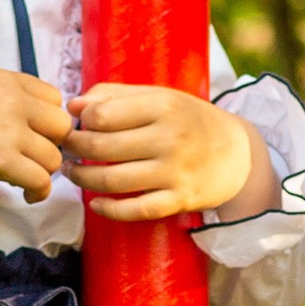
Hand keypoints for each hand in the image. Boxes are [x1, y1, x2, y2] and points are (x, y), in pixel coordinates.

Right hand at [0, 72, 71, 204]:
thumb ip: (4, 100)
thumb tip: (26, 126)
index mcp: (7, 81)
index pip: (54, 97)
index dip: (47, 120)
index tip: (33, 134)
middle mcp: (14, 101)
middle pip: (61, 126)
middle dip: (52, 145)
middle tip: (32, 158)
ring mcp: (9, 129)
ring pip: (54, 157)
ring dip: (43, 172)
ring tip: (23, 178)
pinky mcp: (1, 159)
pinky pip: (41, 179)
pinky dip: (38, 191)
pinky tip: (26, 193)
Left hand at [67, 84, 270, 222]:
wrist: (238, 155)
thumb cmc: (190, 120)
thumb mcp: (160, 96)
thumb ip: (115, 95)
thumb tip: (74, 105)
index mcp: (163, 106)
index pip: (103, 114)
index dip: (81, 120)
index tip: (76, 123)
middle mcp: (169, 138)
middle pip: (101, 147)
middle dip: (73, 148)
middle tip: (66, 148)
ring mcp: (175, 172)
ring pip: (111, 180)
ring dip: (82, 178)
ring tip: (74, 172)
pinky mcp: (179, 200)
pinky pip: (135, 210)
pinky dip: (109, 209)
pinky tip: (95, 203)